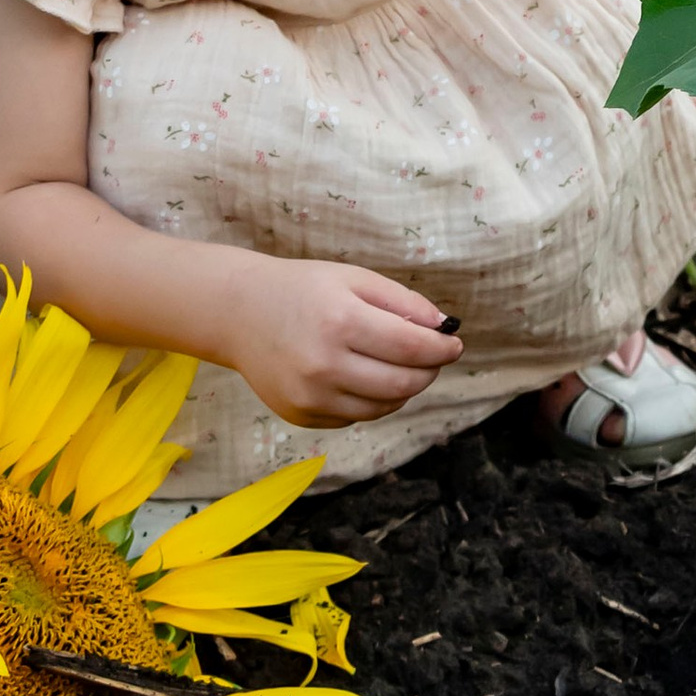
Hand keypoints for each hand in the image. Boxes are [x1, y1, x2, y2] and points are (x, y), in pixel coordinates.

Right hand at [210, 256, 465, 428]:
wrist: (240, 313)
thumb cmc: (303, 288)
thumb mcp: (354, 278)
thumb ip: (402, 302)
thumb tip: (444, 329)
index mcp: (340, 321)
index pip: (410, 347)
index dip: (441, 349)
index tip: (455, 344)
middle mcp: (323, 364)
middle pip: (401, 384)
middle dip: (429, 372)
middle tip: (435, 358)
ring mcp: (310, 396)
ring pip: (382, 408)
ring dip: (404, 390)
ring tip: (402, 367)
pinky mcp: (301, 416)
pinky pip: (355, 417)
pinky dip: (372, 401)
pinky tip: (365, 377)